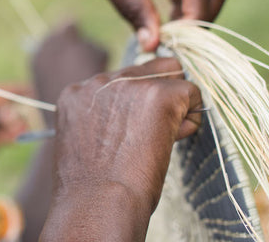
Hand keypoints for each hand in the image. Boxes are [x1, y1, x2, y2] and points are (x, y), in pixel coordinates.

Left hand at [0, 84, 34, 162]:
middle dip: (26, 117)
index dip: (33, 94)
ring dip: (15, 131)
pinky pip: (9, 140)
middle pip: (26, 110)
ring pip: (20, 127)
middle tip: (15, 126)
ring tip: (0, 135)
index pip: (21, 89)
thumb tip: (12, 117)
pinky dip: (6, 140)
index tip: (37, 102)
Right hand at [43, 57, 202, 240]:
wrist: (98, 201)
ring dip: (175, 103)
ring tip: (163, 139)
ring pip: (172, 74)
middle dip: (158, 94)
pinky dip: (190, 117)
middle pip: (147, 68)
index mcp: (76, 93)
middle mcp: (99, 81)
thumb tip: (135, 118)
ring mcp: (129, 84)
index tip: (135, 128)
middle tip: (154, 131)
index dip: (135, 101)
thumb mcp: (83, 142)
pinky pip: (191, 92)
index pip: (120, 78)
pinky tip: (175, 140)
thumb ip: (101, 118)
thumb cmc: (90, 187)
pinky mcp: (159, 95)